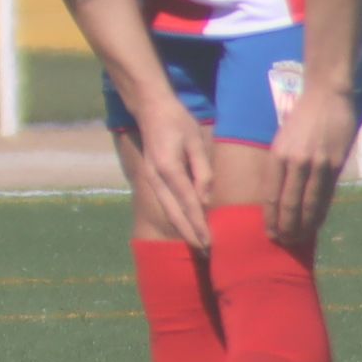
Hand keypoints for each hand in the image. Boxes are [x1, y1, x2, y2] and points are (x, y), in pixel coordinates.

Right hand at [125, 98, 216, 250]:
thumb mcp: (196, 142)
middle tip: (206, 253)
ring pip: (167, 211)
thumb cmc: (178, 121)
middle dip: (190, 234)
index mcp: (169, 169)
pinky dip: (176, 218)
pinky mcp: (151, 178)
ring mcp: (151, 179)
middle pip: (174, 213)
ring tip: (198, 245)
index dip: (199, 225)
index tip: (210, 243)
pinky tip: (186, 225)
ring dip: (182, 229)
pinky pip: (165, 203)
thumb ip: (202, 172)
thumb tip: (206, 199)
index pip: (188, 203)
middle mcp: (156, 178)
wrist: (150, 108)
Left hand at [265, 84, 355, 245]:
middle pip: (289, 203)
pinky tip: (317, 223)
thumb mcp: (282, 138)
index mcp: (277, 155)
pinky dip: (321, 212)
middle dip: (286, 226)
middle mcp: (295, 162)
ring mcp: (317, 164)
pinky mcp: (336, 164)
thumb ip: (281, 165)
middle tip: (284, 243)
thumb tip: (279, 194)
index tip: (269, 233)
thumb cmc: (301, 117)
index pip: (271, 195)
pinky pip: (327, 194)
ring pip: (310, 203)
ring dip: (304, 225)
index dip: (271, 217)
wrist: (327, 96)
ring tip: (299, 239)